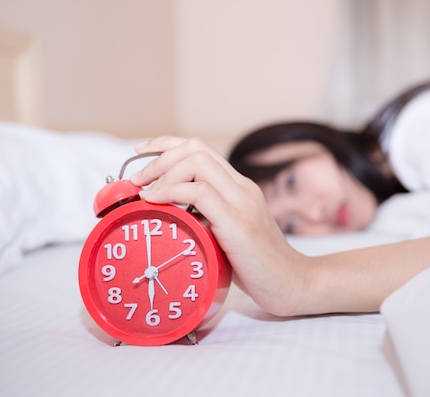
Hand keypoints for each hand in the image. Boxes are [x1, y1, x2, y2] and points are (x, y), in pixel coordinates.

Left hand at [130, 137, 308, 315]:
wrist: (292, 284)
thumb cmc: (257, 265)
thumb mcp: (227, 234)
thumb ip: (206, 218)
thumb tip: (167, 213)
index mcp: (240, 188)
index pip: (202, 149)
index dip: (168, 144)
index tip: (142, 153)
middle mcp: (242, 188)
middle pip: (197, 148)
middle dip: (159, 156)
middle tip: (137, 179)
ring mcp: (242, 204)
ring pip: (197, 162)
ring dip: (162, 173)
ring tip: (145, 193)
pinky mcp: (239, 224)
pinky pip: (200, 193)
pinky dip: (171, 192)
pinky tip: (157, 203)